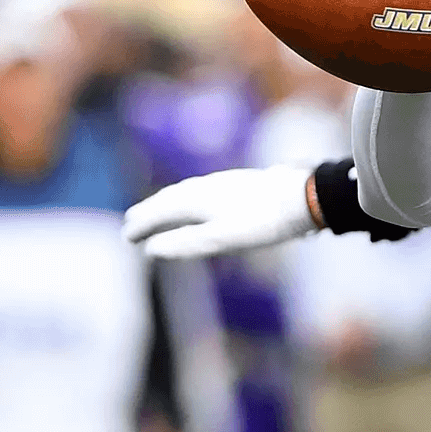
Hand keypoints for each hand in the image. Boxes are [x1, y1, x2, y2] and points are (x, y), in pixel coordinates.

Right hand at [122, 166, 317, 257]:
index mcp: (197, 199)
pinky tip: (197, 204)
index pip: (159, 211)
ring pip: (184, 192)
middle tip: (131, 225)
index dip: (141, 224)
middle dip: (148, 212)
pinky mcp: (237, 183)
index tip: (127, 237)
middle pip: (168, 198)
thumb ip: (187, 243)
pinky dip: (185, 199)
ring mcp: (222, 182)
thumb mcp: (223, 239)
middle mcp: (205, 186)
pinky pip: (199, 190)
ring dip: (165, 204)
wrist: (303, 196)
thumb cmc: (264, 220)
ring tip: (157, 214)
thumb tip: (152, 249)